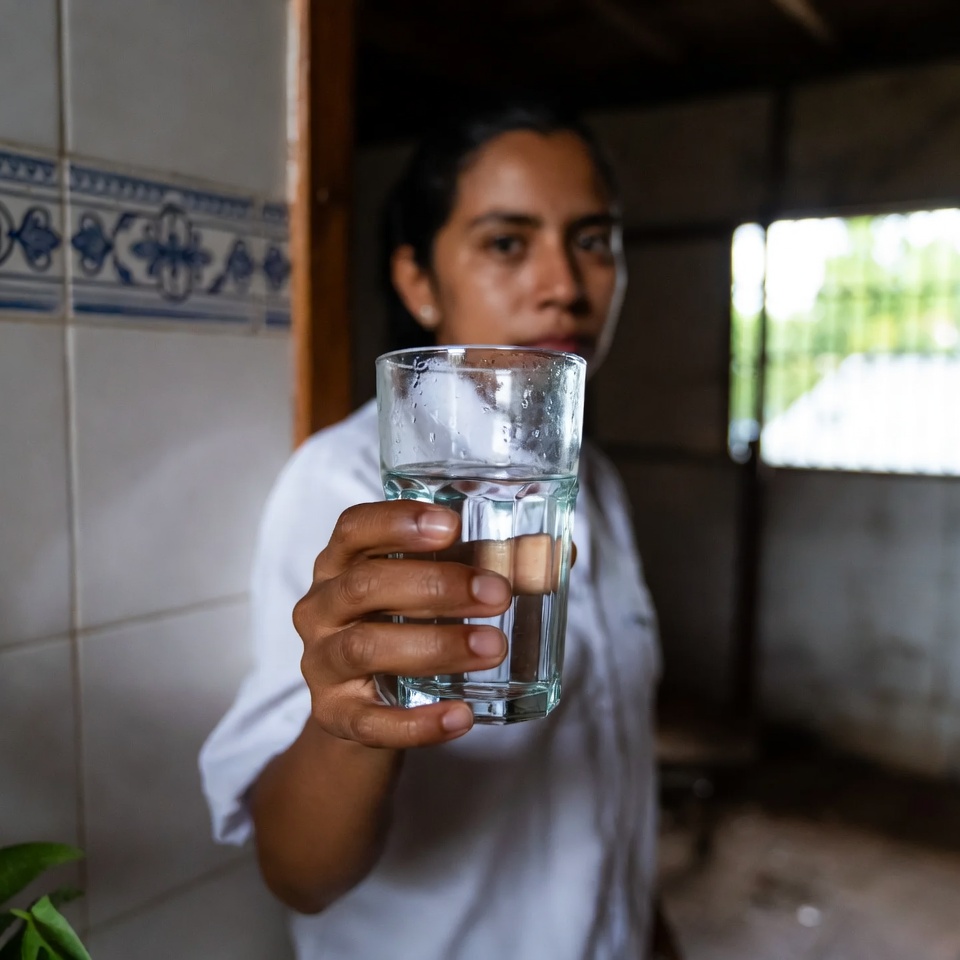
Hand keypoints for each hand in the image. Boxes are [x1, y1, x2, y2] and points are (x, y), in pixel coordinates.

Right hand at [293, 501, 511, 749]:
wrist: (364, 709)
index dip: (398, 522)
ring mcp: (321, 663)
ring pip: (366, 647)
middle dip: (435, 586)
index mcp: (343, 562)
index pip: (354, 528)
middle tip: (497, 594)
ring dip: (435, 645)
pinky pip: (369, 722)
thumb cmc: (405, 627)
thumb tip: (560, 553)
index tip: (451, 524)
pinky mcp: (334, 716)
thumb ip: (489, 566)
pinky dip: (417, 723)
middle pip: (365, 585)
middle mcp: (322, 607)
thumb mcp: (436, 592)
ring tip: (493, 646)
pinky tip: (461, 717)